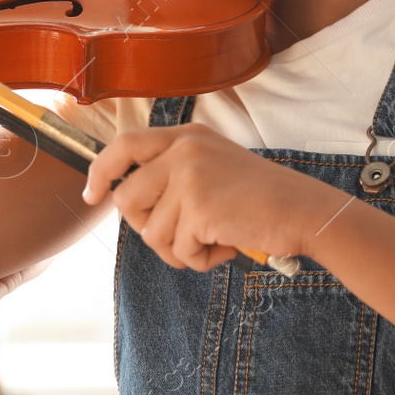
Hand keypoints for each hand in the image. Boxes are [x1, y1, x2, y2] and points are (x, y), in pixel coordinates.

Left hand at [82, 123, 332, 271]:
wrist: (303, 211)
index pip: (124, 144)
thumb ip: (173, 173)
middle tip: (182, 236)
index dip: (100, 171)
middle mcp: (184, 149)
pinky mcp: (198, 208)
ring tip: (214, 240)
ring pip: (151, 233)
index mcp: (186, 135)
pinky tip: (227, 246)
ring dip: (180, 249)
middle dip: (147, 228)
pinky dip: (200, 259)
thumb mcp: (213, 167)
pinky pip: (178, 250)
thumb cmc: (261, 199)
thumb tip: (121, 198)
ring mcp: (190, 176)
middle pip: (126, 199)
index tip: (91, 195)